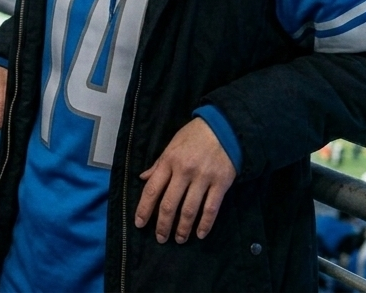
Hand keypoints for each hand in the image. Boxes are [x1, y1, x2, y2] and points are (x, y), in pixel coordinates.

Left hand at [134, 118, 236, 243]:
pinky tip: (200, 234)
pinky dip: (205, 224)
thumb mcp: (172, 144)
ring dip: (182, 228)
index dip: (144, 209)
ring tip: (179, 239)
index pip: (152, 189)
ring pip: (189, 210)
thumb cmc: (195, 135)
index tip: (140, 224)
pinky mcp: (221, 183)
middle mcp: (184, 171)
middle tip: (160, 238)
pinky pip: (211, 208)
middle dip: (163, 225)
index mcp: (169, 161)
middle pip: (169, 204)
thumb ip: (158, 164)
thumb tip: (143, 178)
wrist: (225, 127)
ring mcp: (203, 178)